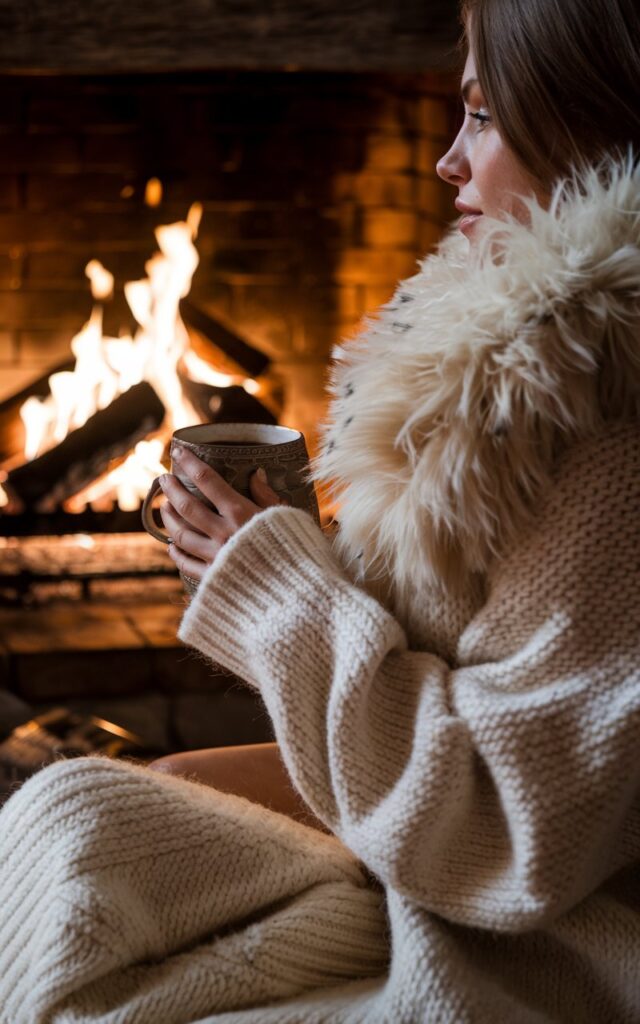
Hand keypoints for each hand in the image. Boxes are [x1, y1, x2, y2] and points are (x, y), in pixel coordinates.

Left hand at [158, 447, 284, 580]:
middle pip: (187, 506)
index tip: (177, 450)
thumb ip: (267, 496)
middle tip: (164, 479)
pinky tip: (172, 545)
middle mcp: (223, 532)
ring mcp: (216, 556)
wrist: (294, 589)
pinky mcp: (214, 578)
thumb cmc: (295, 549)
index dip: (189, 462)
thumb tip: (256, 472)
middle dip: (171, 489)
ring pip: (181, 534)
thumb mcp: (286, 516)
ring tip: (165, 507)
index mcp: (241, 512)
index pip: (207, 480)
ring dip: (169, 518)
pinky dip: (176, 553)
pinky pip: (186, 564)